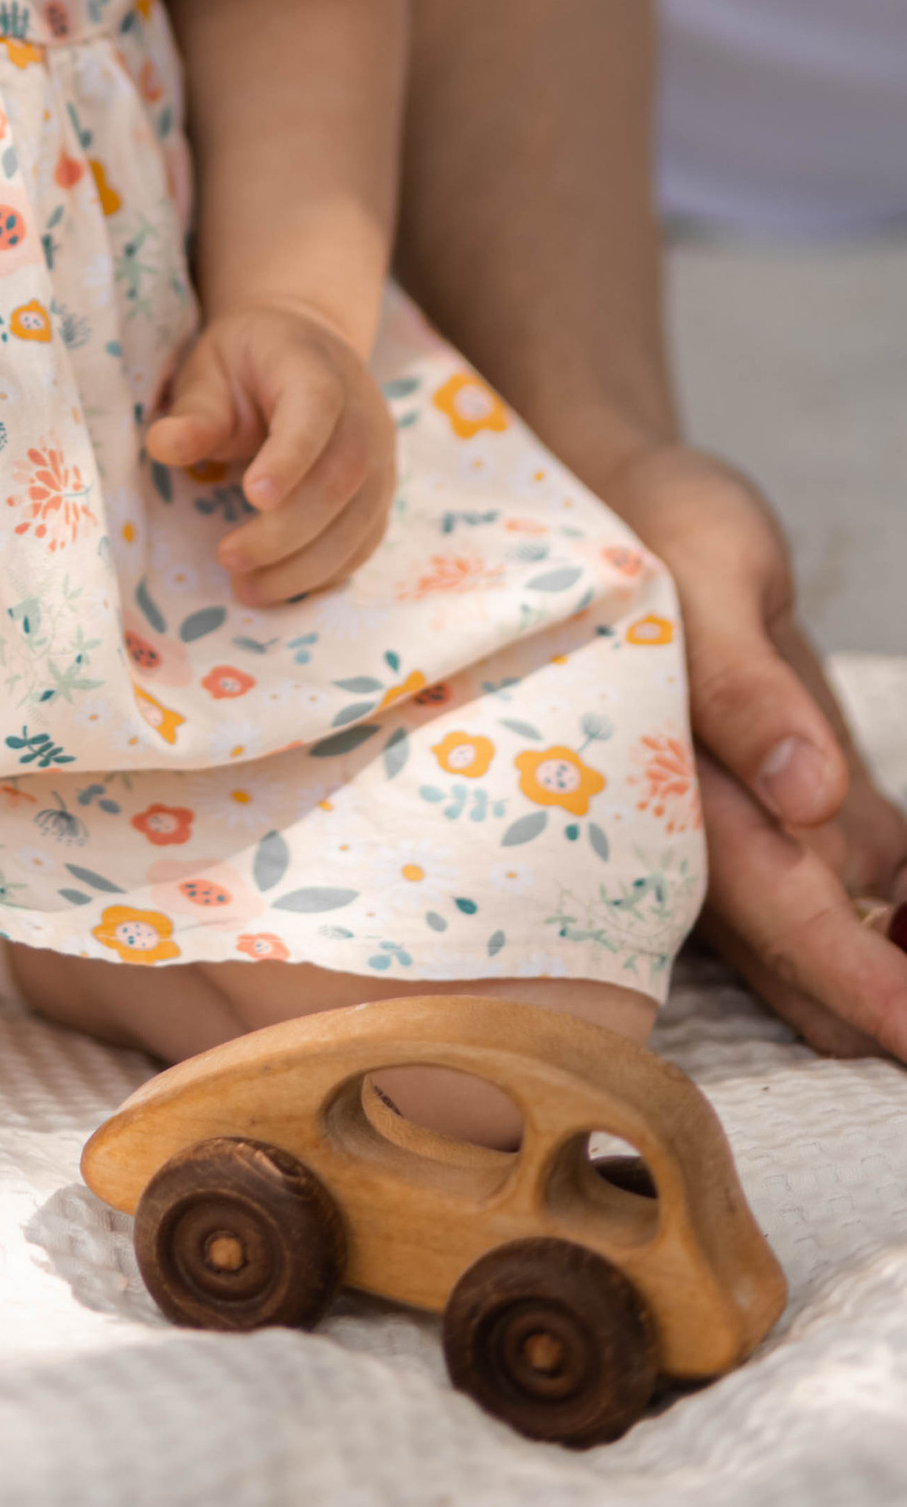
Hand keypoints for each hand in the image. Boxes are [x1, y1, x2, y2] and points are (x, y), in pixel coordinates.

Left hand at [149, 302, 397, 602]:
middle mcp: (362, 413)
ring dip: (306, 565)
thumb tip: (162, 447)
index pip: (316, 409)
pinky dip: (329, 571)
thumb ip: (193, 412)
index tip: (253, 497)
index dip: (291, 456)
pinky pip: (367, 539)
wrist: (304, 349)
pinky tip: (285, 587)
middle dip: (286, 530)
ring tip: (249, 589)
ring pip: (361, 519)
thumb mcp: (209, 370)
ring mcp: (381, 455)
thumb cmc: (247, 362)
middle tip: (228, 558)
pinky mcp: (381, 491)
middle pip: (342, 477)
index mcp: (315, 370)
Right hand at [592, 435, 906, 1053]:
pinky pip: (882, 893)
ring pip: (857, 951)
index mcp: (686, 805)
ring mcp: (769, 837)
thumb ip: (745, 689)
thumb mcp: (704, 576)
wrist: (626, 501)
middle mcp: (723, 849)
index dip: (870, 995)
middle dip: (900, 1004)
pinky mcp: (804, 812)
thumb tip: (806, 797)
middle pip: (825, 982)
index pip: (792, 934)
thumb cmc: (653, 529)